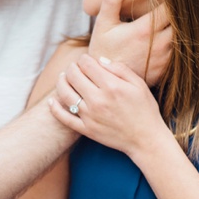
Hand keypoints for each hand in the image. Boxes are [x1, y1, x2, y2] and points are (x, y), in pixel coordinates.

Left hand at [50, 53, 166, 157]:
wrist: (146, 139)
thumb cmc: (145, 110)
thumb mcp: (139, 84)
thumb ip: (120, 69)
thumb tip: (100, 60)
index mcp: (111, 86)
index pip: (86, 65)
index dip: (84, 59)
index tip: (86, 60)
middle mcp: (97, 100)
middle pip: (73, 76)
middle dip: (72, 67)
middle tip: (75, 68)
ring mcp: (89, 116)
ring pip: (64, 93)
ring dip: (61, 82)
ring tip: (64, 78)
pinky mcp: (86, 129)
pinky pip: (64, 117)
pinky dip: (55, 108)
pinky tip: (53, 101)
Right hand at [87, 0, 172, 86]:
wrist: (105, 81)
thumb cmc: (103, 49)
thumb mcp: (104, 23)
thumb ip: (112, 0)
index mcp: (144, 30)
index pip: (170, 9)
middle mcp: (158, 44)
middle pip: (180, 23)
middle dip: (180, 13)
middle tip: (179, 3)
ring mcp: (164, 58)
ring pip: (182, 38)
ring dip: (179, 28)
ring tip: (176, 19)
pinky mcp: (166, 69)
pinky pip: (179, 53)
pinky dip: (178, 43)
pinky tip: (171, 36)